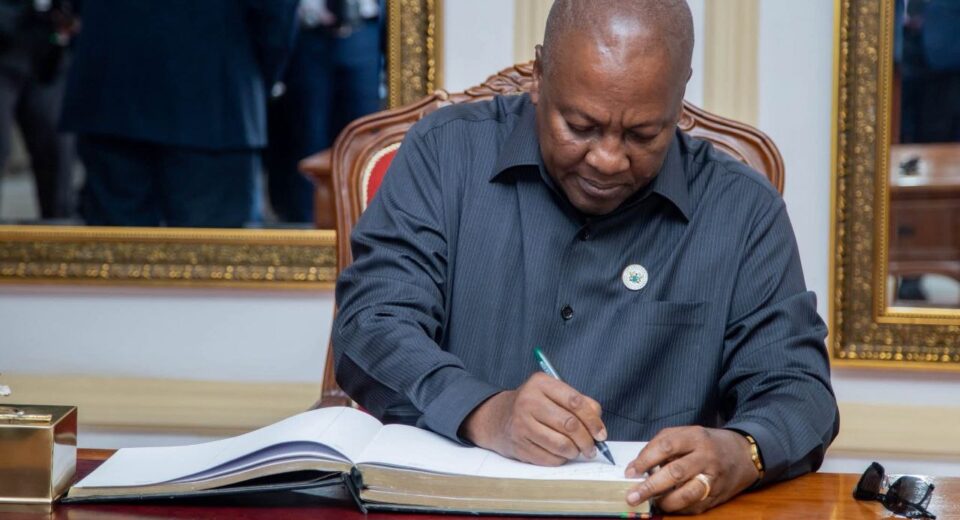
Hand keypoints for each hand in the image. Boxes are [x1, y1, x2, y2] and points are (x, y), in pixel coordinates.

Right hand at [460, 372, 606, 465]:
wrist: (498, 418)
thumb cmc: (534, 405)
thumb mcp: (553, 393)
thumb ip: (580, 402)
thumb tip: (598, 424)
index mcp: (541, 383)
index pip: (575, 402)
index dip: (593, 420)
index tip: (601, 433)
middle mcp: (528, 401)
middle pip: (570, 425)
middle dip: (587, 440)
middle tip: (592, 448)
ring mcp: (521, 424)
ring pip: (561, 444)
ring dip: (575, 452)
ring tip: (577, 451)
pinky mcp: (518, 445)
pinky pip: (550, 458)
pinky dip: (561, 459)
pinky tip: (561, 454)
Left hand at [623, 427, 759, 513]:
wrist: (743, 454)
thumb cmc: (706, 443)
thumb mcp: (686, 434)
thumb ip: (660, 446)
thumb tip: (635, 468)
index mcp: (695, 437)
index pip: (666, 446)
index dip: (645, 459)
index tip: (630, 472)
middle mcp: (705, 457)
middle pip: (675, 472)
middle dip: (650, 486)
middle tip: (632, 496)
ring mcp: (713, 478)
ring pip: (687, 494)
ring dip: (665, 501)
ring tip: (651, 503)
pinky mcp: (717, 496)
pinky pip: (694, 506)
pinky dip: (677, 508)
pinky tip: (667, 505)